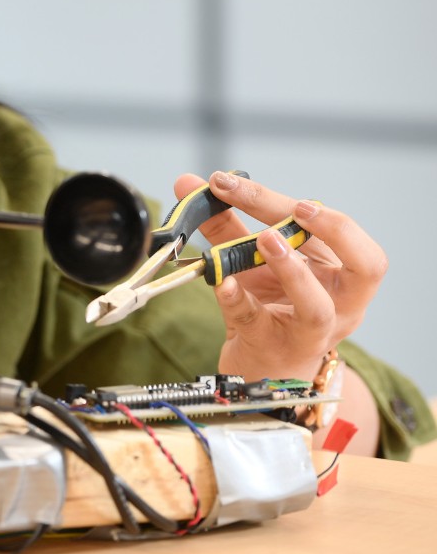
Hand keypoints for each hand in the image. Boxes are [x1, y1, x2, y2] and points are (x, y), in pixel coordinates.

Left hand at [173, 171, 387, 383]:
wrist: (261, 370)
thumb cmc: (268, 309)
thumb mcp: (253, 262)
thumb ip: (225, 224)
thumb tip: (189, 183)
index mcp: (342, 274)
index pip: (338, 231)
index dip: (304, 207)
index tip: (263, 188)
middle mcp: (339, 304)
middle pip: (365, 266)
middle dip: (335, 231)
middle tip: (298, 208)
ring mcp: (309, 331)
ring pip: (318, 306)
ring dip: (293, 271)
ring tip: (267, 240)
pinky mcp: (272, 347)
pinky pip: (257, 322)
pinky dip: (237, 299)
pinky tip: (220, 281)